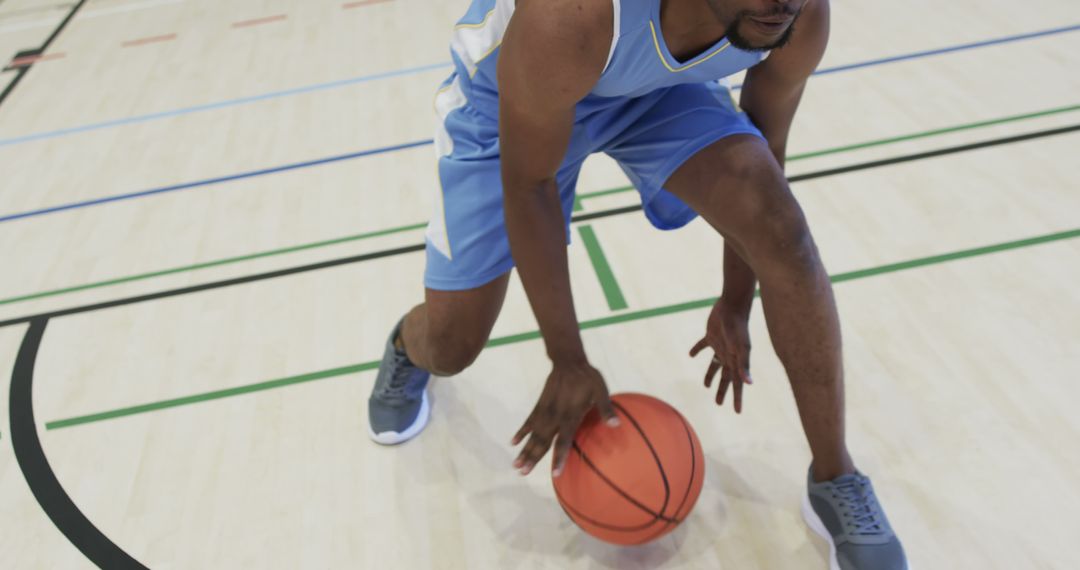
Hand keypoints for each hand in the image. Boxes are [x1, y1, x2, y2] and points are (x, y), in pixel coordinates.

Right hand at [512, 360, 617, 476]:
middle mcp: (555, 416)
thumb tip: (616, 424)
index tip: (555, 474)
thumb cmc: (588, 377)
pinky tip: (513, 442)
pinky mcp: (539, 405)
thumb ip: (606, 408)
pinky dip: (521, 431)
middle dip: (533, 458)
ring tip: (517, 465)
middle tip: (523, 473)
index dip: (559, 457)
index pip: (563, 441)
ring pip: (533, 434)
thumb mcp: (601, 390)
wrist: (568, 360)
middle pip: (542, 441)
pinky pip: (528, 420)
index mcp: (570, 415)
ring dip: (525, 450)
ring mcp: (545, 411)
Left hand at [690, 296, 752, 412]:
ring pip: (714, 365)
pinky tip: (691, 354)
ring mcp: (720, 346)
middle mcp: (729, 356)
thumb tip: (749, 383)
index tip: (737, 411)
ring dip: (710, 375)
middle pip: (725, 378)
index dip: (737, 398)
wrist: (732, 307)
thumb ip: (744, 365)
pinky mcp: (711, 336)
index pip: (736, 384)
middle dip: (722, 391)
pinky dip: (697, 350)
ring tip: (706, 386)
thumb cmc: (738, 328)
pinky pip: (702, 346)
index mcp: (736, 361)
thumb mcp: (741, 348)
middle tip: (719, 403)